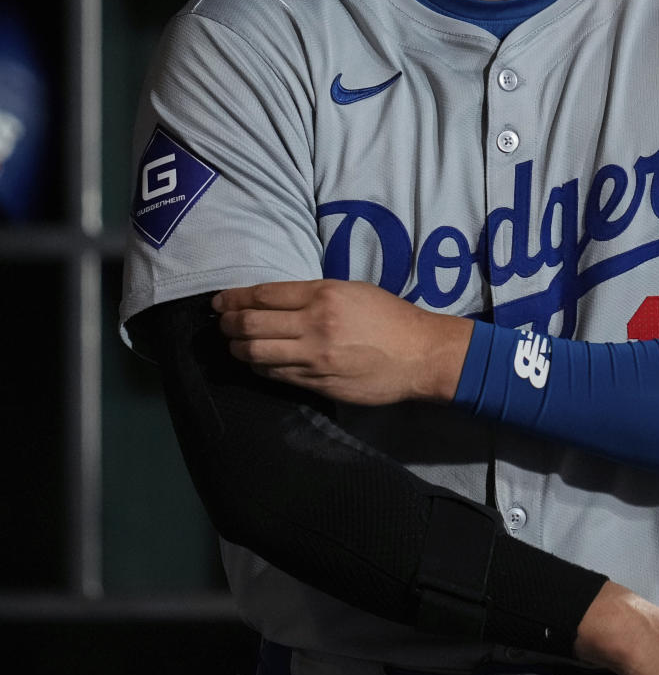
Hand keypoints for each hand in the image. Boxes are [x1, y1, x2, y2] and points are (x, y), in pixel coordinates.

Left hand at [212, 280, 472, 405]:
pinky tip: (256, 361)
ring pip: (257, 352)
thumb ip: (314, 295)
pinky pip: (277, 374)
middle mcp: (315, 325)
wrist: (420, 355)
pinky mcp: (318, 383)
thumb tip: (276, 302)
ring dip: (237, 347)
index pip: (264, 295)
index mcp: (324, 295)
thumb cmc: (390, 317)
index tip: (221, 301)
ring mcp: (314, 358)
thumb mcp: (353, 291)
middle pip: (253, 324)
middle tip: (221, 323)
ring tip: (233, 343)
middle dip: (229, 324)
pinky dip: (259, 366)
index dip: (235, 299)